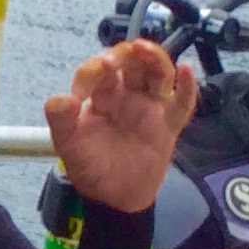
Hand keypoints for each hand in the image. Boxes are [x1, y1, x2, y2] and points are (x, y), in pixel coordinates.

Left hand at [42, 41, 198, 213]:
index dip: (91, 72)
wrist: (113, 198)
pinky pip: (183, 102)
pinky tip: (185, 70)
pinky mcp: (169, 124)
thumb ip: (61, 120)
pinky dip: (187, 85)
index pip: (99, 72)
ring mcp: (150, 107)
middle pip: (132, 62)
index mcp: (101, 96)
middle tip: (114, 60)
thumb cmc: (91, 167)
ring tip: (144, 50)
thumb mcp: (68, 145)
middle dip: (124, 54)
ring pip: (158, 73)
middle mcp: (127, 95)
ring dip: (154, 58)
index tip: (80, 91)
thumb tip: (62, 99)